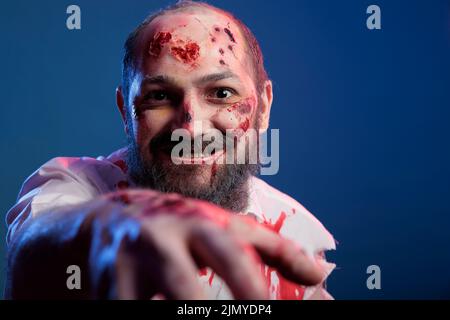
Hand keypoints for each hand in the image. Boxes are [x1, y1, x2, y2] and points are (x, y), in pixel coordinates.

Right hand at [86, 189, 325, 298]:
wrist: (106, 224)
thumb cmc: (178, 228)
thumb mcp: (222, 228)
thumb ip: (271, 248)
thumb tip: (321, 274)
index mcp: (194, 223)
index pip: (227, 252)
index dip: (247, 285)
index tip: (266, 309)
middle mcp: (158, 243)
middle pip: (184, 291)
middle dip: (203, 311)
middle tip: (250, 314)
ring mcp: (125, 269)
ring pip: (146, 306)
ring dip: (169, 314)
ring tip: (196, 309)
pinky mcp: (105, 293)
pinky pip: (127, 310)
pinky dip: (142, 312)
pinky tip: (155, 308)